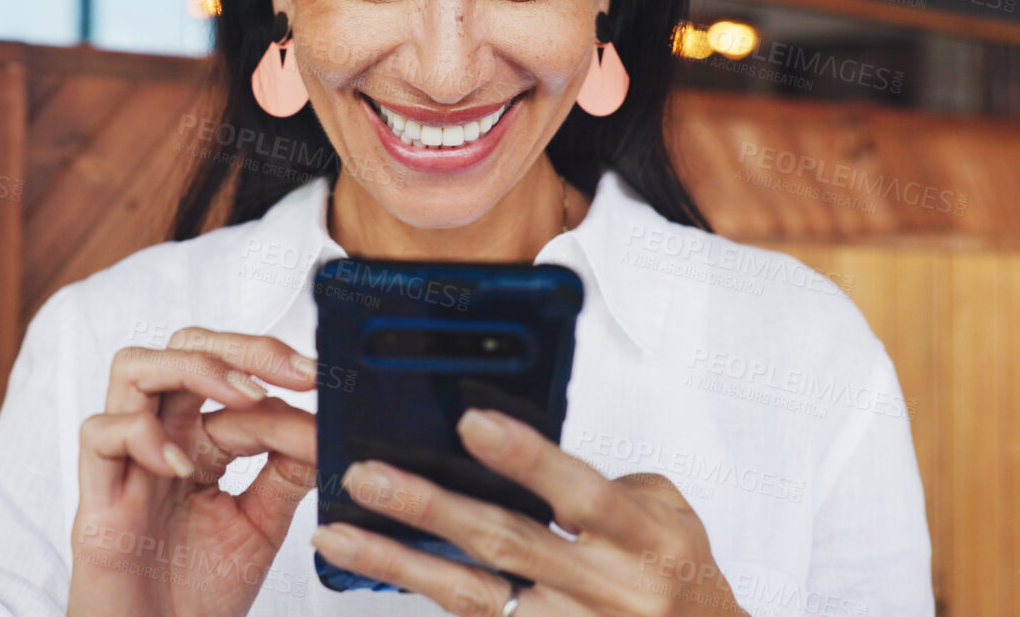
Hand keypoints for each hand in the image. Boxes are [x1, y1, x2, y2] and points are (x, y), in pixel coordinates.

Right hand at [69, 328, 317, 616]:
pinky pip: (99, 435)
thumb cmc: (199, 593)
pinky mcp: (97, 498)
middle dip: (242, 346)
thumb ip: (286, 471)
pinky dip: (141, 434)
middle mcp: (161, 439)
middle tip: (296, 371)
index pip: (237, 381)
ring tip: (245, 396)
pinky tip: (181, 464)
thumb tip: (325, 422)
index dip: (283, 382)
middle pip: (183, 348)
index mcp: (200, 440)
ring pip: (133, 368)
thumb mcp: (261, 524)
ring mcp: (126, 463)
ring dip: (194, 368)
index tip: (328, 394)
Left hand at [310, 408, 746, 616]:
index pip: (582, 494)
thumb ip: (601, 484)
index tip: (471, 422)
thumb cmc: (678, 575)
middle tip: (368, 475)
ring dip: (399, 562)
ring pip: (473, 596)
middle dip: (430, 507)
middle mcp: (609, 592)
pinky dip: (424, 596)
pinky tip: (377, 571)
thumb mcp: (667, 515)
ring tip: (340, 532)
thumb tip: (518, 455)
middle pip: (507, 544)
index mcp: (646, 541)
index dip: (527, 459)